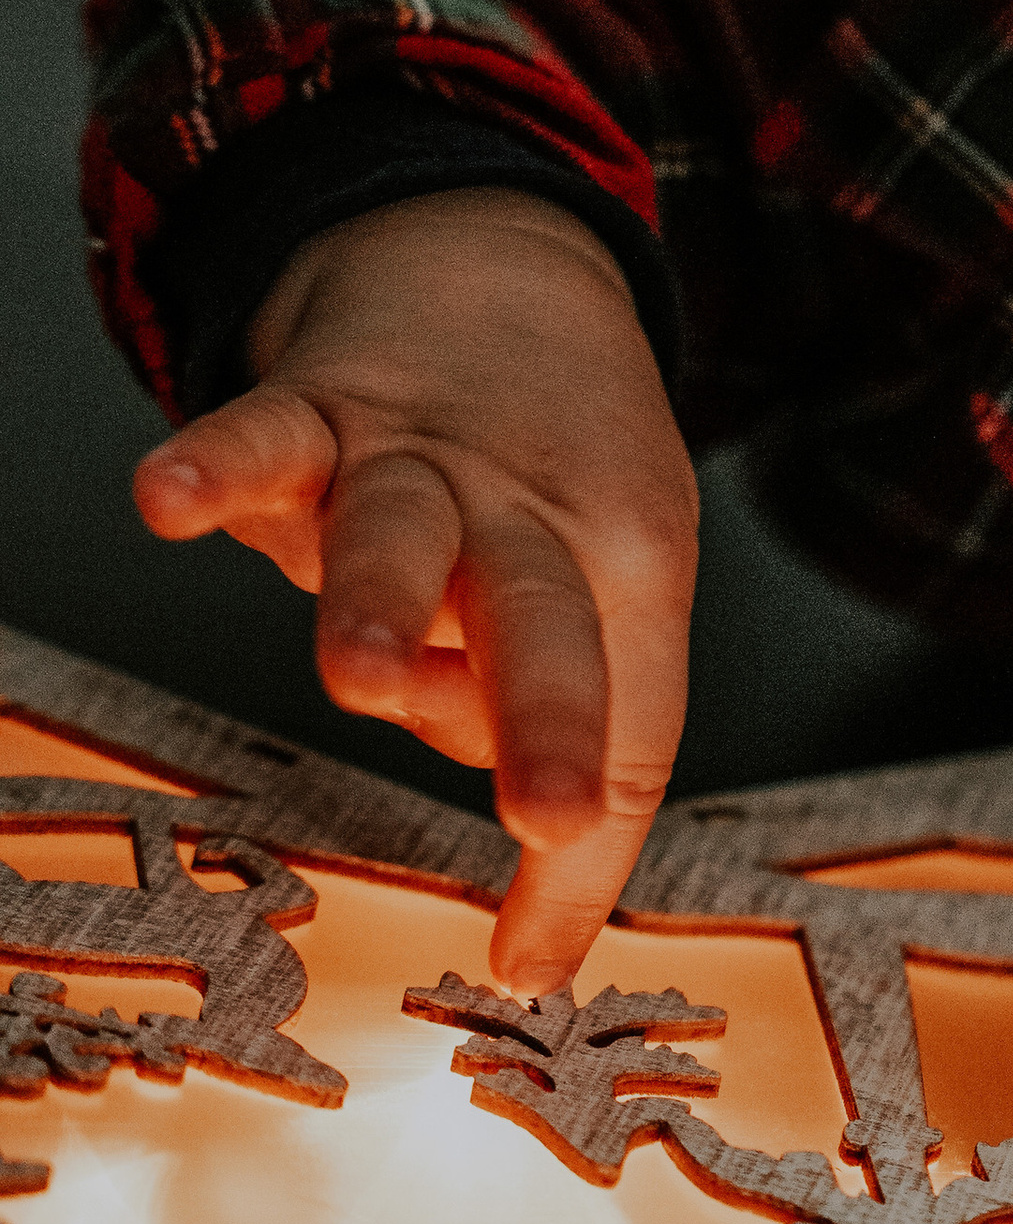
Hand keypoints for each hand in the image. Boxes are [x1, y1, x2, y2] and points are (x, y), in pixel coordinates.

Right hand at [131, 188, 696, 992]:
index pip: (631, 724)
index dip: (590, 844)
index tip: (530, 956)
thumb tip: (531, 960)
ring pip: (405, 532)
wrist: (502, 263)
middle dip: (546, 719)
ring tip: (362, 674)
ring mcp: (422, 458)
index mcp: (624, 574)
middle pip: (550, 625)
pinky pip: (267, 434)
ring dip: (384, 603)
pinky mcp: (322, 404)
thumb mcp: (609, 595)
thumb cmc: (555, 475)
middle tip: (546, 809)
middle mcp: (531, 517)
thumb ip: (566, 758)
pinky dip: (218, 463)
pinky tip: (170, 499)